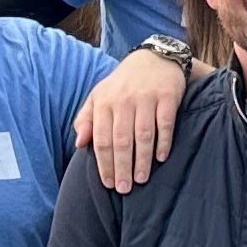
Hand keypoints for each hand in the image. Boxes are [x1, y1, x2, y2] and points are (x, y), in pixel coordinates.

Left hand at [75, 46, 186, 192]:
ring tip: (141, 179)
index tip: (109, 183)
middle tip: (125, 188)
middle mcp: (124, 100)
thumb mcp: (99, 97)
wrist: (154, 58)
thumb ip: (86, 119)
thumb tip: (79, 143)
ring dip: (142, 160)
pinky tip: (161, 158)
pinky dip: (163, 142)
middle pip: (121, 140)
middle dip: (122, 167)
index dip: (104, 163)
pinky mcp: (167, 96)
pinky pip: (165, 124)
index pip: (102, 139)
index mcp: (104, 102)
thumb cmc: (123, 84)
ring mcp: (146, 98)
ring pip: (143, 135)